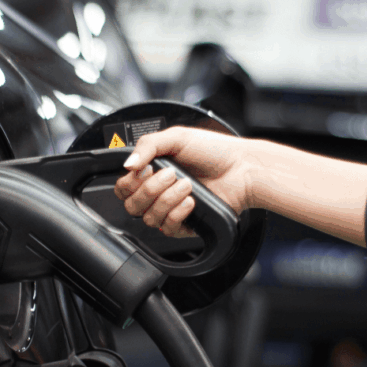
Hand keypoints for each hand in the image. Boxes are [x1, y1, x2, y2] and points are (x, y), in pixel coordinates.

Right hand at [113, 126, 253, 237]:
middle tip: (171, 174)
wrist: (242, 169)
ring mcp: (171, 210)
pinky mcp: (185, 225)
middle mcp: (159, 193)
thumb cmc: (214, 151)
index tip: (147, 169)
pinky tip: (191, 201)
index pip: (123, 188)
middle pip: (132, 206)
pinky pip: (168, 228)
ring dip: (168, 199)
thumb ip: (147, 145)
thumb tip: (127, 164)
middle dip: (150, 189)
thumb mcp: (177, 137)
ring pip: (149, 218)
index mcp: (152, 172)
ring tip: (188, 184)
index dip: (130, 182)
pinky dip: (178, 213)